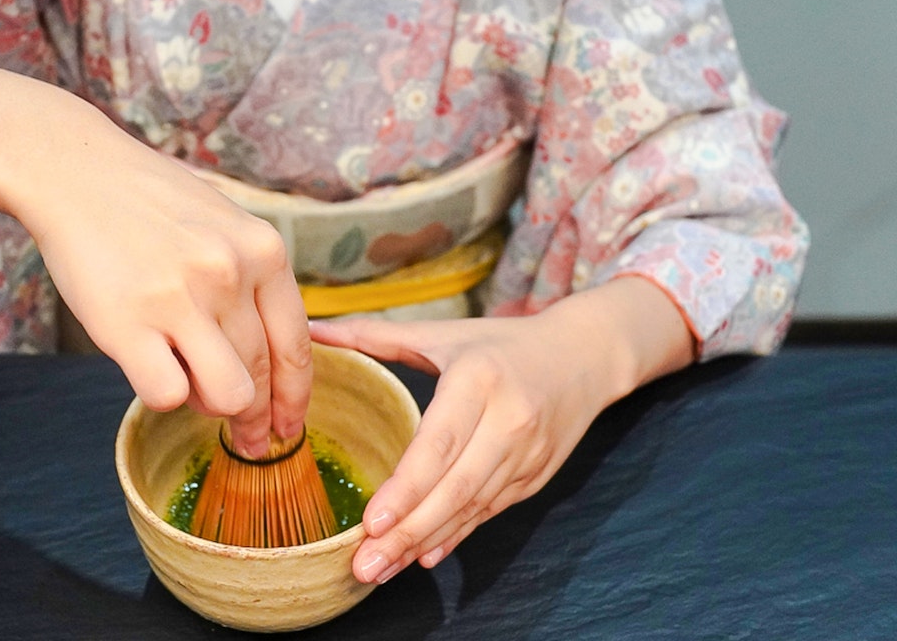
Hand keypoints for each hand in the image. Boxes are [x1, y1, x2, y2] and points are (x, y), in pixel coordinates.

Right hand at [0, 39, 312, 456]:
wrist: (73, 171)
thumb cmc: (150, 201)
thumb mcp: (225, 223)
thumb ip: (253, 279)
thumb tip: (275, 357)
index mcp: (263, 250)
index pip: (297, 346)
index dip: (295, 397)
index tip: (289, 424)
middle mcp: (230, 275)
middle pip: (262, 376)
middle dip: (256, 416)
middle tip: (246, 433)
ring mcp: (180, 300)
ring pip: (226, 396)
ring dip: (210, 404)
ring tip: (189, 382)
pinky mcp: (127, 324)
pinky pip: (167, 395)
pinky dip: (163, 394)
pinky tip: (150, 367)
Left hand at [309, 277, 694, 582]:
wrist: (584, 356)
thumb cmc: (502, 343)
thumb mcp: (441, 334)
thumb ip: (374, 335)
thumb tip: (312, 329)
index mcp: (479, 379)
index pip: (440, 444)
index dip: (407, 487)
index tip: (371, 521)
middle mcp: (508, 420)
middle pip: (455, 488)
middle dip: (407, 532)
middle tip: (363, 564)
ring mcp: (526, 454)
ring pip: (471, 508)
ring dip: (425, 542)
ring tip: (380, 568)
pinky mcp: (535, 477)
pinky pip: (488, 513)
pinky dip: (454, 537)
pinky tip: (422, 557)